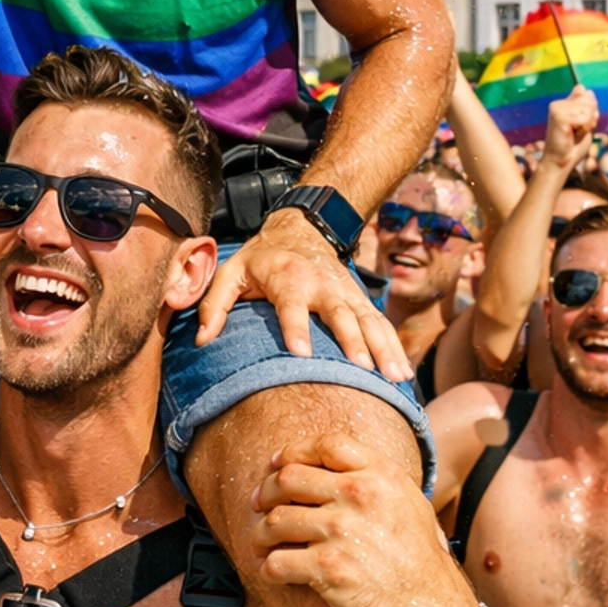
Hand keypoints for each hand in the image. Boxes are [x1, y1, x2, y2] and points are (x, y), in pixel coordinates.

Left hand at [196, 210, 412, 381]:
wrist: (302, 229)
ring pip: (369, 320)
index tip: (302, 354)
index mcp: (286, 277)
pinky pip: (380, 324)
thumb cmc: (261, 259)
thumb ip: (214, 304)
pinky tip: (403, 374)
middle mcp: (321, 283)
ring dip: (384, 348)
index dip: (296, 327)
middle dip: (353, 340)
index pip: (291, 304)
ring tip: (395, 377)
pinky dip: (394, 347)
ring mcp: (346, 291)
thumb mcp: (231, 272)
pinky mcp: (360, 300)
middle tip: (362, 369)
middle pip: (340, 313)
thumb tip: (203, 340)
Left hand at [250, 437, 479, 606]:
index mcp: (380, 474)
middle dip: (266, 492)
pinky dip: (268, 569)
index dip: (293, 452)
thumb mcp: (409, 502)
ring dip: (261, 534)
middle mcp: (359, 495)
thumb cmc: (420, 558)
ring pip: (275, 520)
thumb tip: (330, 464)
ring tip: (262, 543)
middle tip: (260, 505)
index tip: (277, 465)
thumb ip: (373, 478)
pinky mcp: (328, 570)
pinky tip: (274, 572)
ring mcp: (341, 531)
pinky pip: (276, 563)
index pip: (324, 444)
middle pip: (288, 478)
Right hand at [542, 85, 598, 170]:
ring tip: (575, 133)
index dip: (591, 109)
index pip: (587, 93)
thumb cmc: (573, 145)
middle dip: (590, 118)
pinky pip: (584, 117)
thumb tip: (587, 89)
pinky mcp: (559, 117)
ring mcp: (557, 109)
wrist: (560, 162)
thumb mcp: (584, 123)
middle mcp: (558, 103)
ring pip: (588, 109)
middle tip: (578, 131)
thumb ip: (587, 107)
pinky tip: (574, 135)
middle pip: (589, 100)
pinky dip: (584, 128)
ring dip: (587, 124)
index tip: (581, 124)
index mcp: (562, 103)